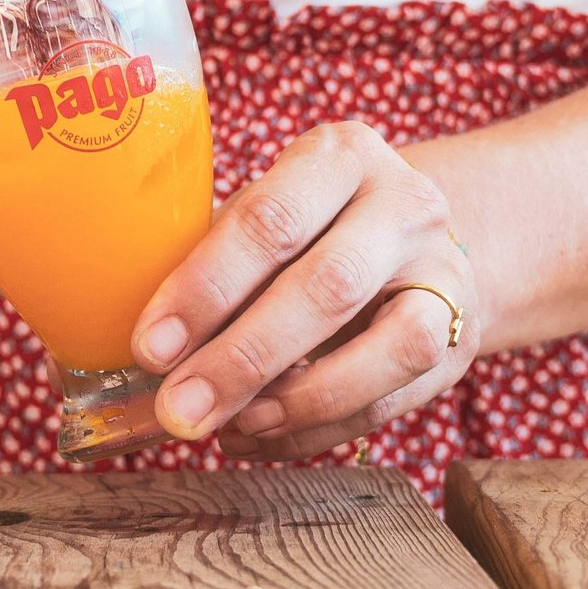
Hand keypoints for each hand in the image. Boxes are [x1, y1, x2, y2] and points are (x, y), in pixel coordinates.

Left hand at [131, 122, 479, 459]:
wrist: (415, 241)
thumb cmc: (310, 229)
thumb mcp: (266, 214)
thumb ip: (210, 265)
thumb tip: (127, 356)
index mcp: (339, 154)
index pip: (268, 218)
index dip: (204, 288)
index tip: (150, 347)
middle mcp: (404, 203)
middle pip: (326, 286)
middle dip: (242, 357)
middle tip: (179, 409)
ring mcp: (444, 271)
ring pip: (389, 348)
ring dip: (297, 400)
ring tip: (230, 427)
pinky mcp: (460, 337)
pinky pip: (395, 397)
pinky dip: (321, 426)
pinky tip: (263, 434)